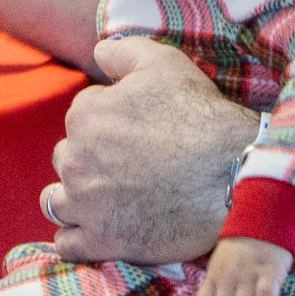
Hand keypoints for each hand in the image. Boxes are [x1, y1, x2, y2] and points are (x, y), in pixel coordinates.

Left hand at [43, 36, 254, 266]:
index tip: (136, 133)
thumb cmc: (201, 117)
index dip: (109, 122)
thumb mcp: (163, 64)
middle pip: (69, 158)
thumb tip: (98, 52)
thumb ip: (121, 51)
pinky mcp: (104, 241)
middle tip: (128, 168)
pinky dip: (77, 238)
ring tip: (106, 200)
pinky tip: (97, 232)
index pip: (82, 116)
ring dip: (76, 199)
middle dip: (91, 161)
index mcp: (84, 115)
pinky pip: (69, 244)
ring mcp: (86, 204)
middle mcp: (76, 159)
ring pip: (59, 201)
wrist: (235, 176)